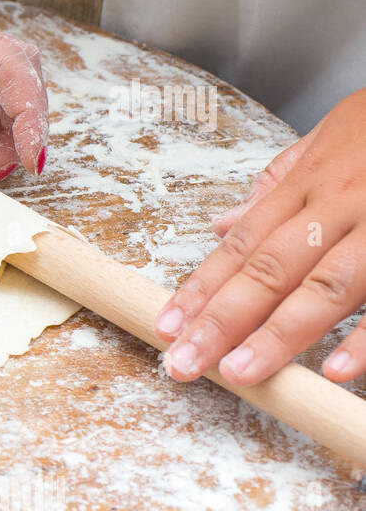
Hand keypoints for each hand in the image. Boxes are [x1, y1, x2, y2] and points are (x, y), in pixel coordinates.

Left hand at [154, 88, 365, 384]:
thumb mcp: (331, 137)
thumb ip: (278, 184)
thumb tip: (222, 224)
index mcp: (313, 184)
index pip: (245, 245)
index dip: (202, 288)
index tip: (168, 327)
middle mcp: (343, 204)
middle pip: (272, 269)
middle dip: (223, 320)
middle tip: (185, 364)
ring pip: (328, 285)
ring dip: (280, 333)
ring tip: (241, 373)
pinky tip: (337, 370)